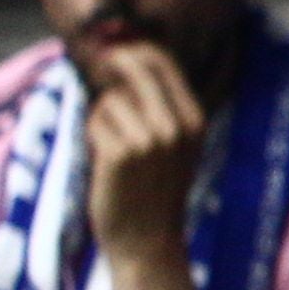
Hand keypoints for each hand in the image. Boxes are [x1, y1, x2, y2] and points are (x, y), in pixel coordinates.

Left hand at [78, 37, 209, 262]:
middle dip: (114, 62)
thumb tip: (128, 60)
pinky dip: (93, 136)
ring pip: (110, 99)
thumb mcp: (176, 145)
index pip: (165, 63)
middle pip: (137, 67)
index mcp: (195, 120)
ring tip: (111, 144)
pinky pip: (95, 122)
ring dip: (102, 116)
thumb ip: (161, 106)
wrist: (148, 240)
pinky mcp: (120, 154)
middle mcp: (177, 126)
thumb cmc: (155, 190)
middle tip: (101, 64)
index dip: (137, 49)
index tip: (118, 50)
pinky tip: (103, 160)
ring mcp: (150, 140)